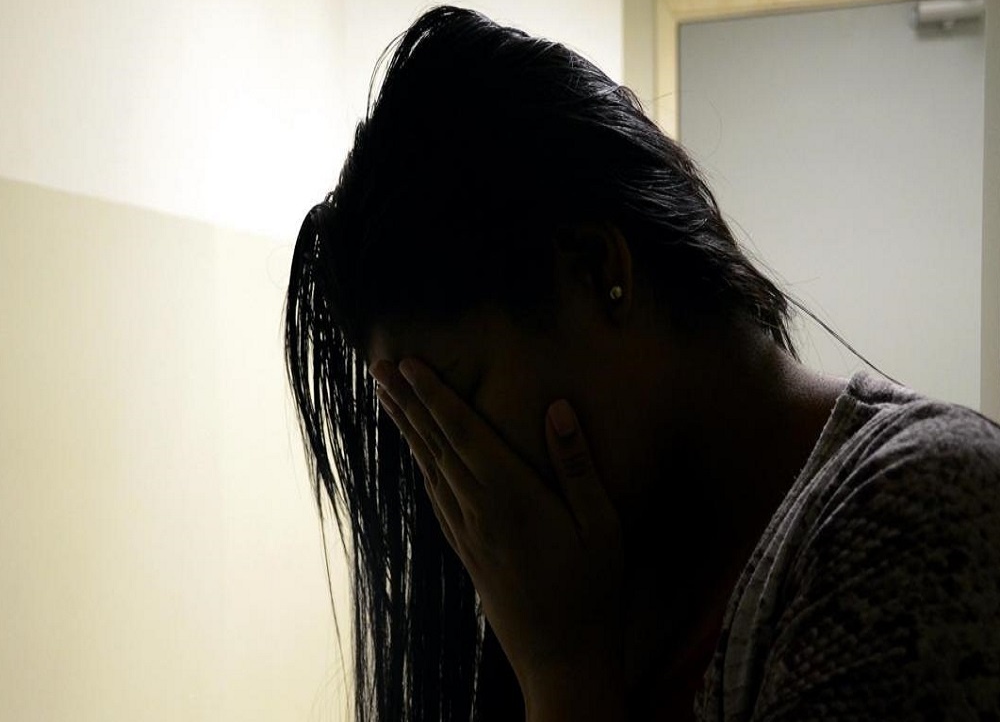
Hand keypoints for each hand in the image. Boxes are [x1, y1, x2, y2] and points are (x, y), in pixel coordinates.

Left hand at [371, 357, 625, 713]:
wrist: (561, 660)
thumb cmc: (592, 590)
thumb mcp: (602, 526)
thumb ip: (577, 465)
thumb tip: (558, 408)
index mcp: (511, 498)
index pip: (464, 434)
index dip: (435, 396)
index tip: (410, 365)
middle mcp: (478, 511)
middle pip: (435, 445)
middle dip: (406, 403)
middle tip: (378, 367)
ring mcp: (467, 533)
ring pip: (429, 468)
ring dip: (407, 429)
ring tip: (386, 398)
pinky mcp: (466, 550)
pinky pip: (435, 496)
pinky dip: (420, 466)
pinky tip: (416, 456)